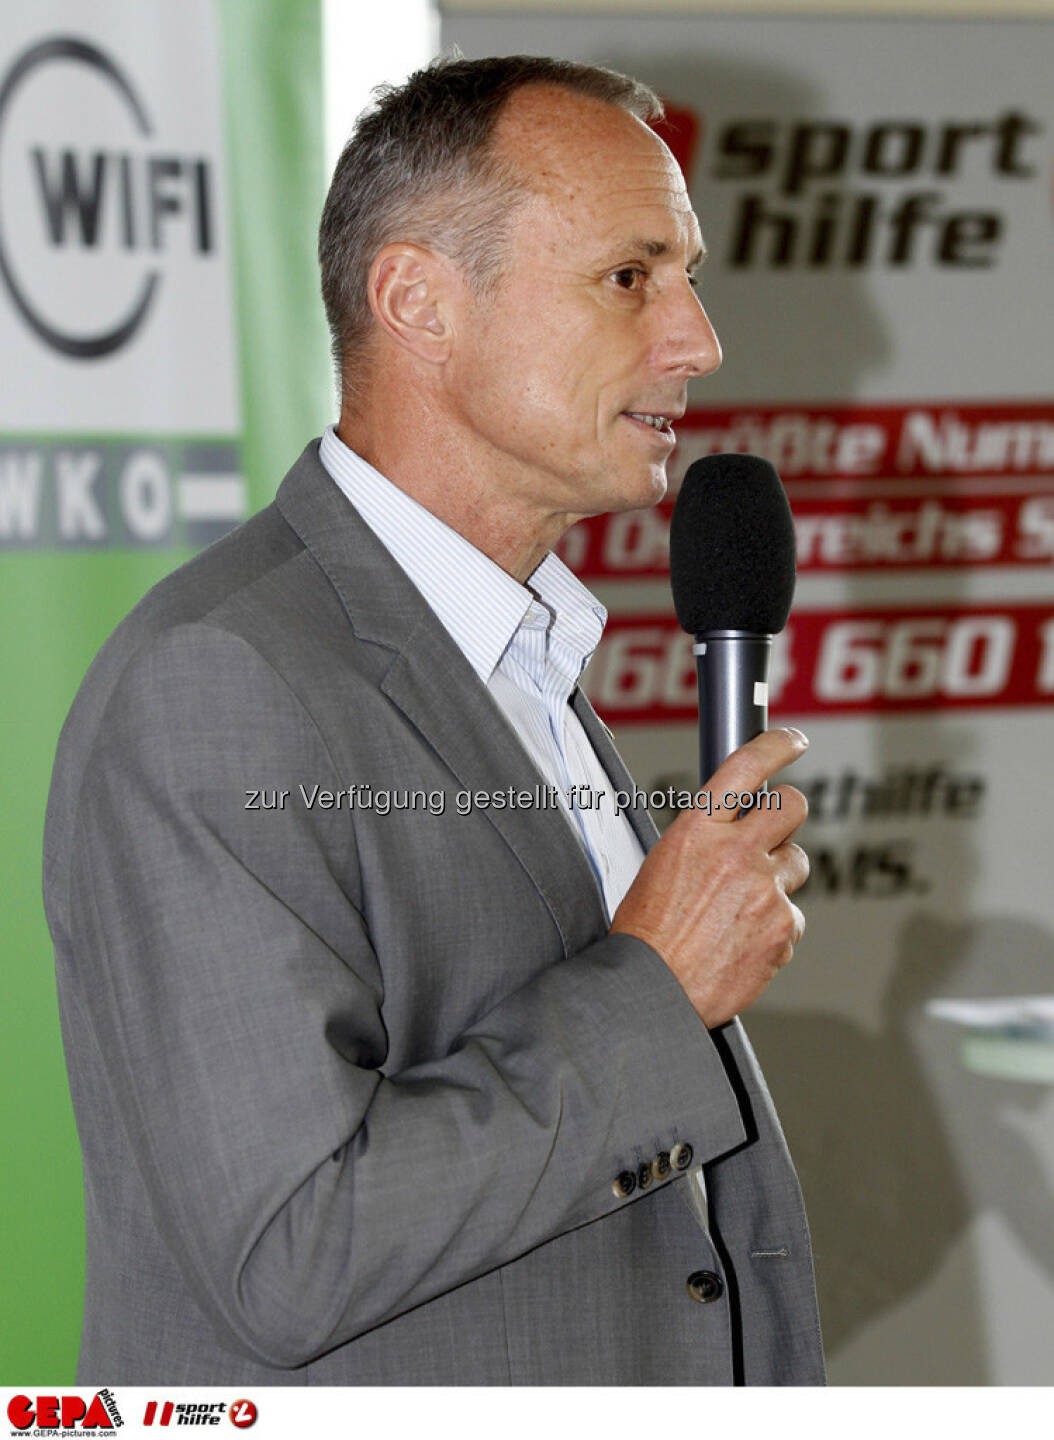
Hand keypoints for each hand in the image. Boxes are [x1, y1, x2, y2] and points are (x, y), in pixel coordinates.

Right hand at [610, 728, 809, 1028]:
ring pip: (797, 864)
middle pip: (792, 806)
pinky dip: (774, 925)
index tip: (794, 741)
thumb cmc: (648, 933)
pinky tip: (742, 939)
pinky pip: (793, 914)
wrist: (654, 989)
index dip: (778, 746)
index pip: (747, 767)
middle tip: (773, 831)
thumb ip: (706, 839)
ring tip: (741, 905)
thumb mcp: (662, 864)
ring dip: (777, 877)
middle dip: (787, 814)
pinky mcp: (783, 927)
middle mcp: (737, 852)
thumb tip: (735, 827)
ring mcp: (765, 890)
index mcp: (698, 830)